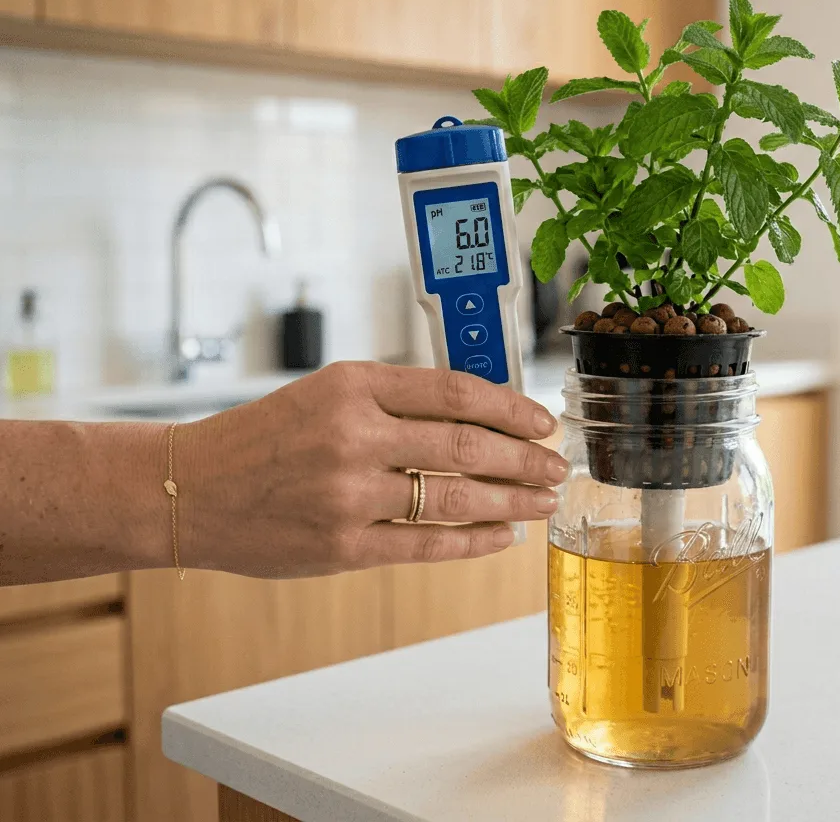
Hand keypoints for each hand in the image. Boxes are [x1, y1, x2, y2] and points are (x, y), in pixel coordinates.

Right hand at [176, 362, 564, 577]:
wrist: (192, 488)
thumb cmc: (265, 437)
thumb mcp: (327, 393)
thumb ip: (396, 399)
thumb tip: (479, 413)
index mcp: (353, 386)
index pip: (456, 391)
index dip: (511, 408)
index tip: (541, 421)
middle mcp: (353, 435)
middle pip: (467, 445)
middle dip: (525, 458)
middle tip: (555, 466)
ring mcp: (348, 494)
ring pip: (456, 496)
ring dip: (512, 500)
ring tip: (542, 500)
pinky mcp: (342, 546)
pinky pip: (427, 543)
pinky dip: (474, 540)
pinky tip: (503, 535)